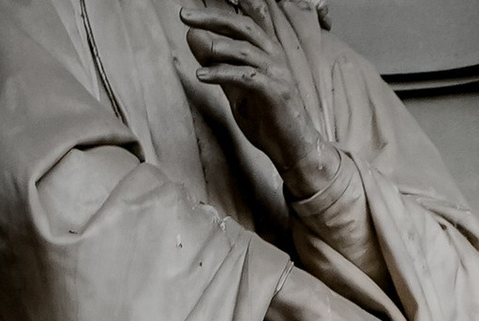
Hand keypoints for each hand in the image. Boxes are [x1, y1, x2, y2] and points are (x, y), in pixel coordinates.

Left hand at [182, 1, 341, 199]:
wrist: (294, 149)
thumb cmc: (268, 118)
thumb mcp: (236, 89)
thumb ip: (217, 64)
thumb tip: (192, 38)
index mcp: (266, 50)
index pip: (240, 23)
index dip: (216, 13)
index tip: (190, 11)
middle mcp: (273, 55)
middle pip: (241, 26)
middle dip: (211, 18)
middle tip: (184, 16)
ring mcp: (276, 73)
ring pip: (244, 50)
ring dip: (217, 46)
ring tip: (194, 43)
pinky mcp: (275, 92)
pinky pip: (245, 77)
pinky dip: (222, 74)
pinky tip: (202, 75)